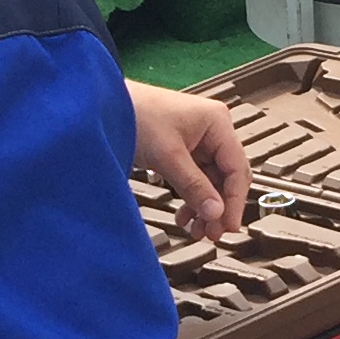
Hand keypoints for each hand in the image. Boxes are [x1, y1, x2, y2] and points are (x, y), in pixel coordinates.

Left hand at [127, 81, 248, 240]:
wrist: (103, 105)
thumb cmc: (135, 115)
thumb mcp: (168, 156)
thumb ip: (194, 186)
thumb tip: (216, 213)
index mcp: (217, 123)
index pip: (236, 168)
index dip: (234, 201)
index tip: (228, 225)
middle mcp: (213, 130)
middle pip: (227, 176)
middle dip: (220, 206)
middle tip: (213, 233)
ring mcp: (199, 139)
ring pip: (212, 181)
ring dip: (206, 206)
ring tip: (197, 230)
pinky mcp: (184, 149)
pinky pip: (196, 178)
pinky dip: (192, 198)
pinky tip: (184, 216)